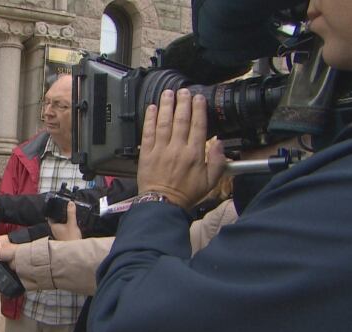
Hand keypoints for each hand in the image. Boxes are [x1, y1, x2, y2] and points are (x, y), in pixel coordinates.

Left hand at [49, 202, 81, 240]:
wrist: (75, 250)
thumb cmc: (71, 238)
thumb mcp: (72, 223)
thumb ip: (71, 213)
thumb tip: (70, 203)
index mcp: (54, 226)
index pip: (49, 217)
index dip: (51, 211)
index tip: (54, 206)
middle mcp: (55, 230)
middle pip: (55, 220)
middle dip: (58, 215)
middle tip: (63, 209)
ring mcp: (59, 234)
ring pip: (59, 225)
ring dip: (63, 220)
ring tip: (67, 215)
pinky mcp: (64, 237)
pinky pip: (63, 229)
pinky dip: (66, 225)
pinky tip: (71, 224)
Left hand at [137, 89, 225, 209]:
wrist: (162, 204)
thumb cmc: (186, 194)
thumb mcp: (210, 181)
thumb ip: (218, 162)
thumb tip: (220, 144)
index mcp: (195, 154)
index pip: (198, 126)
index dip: (198, 109)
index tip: (198, 98)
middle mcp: (178, 149)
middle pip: (181, 120)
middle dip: (183, 102)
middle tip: (183, 90)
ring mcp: (160, 150)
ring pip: (164, 122)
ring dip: (167, 105)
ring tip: (168, 93)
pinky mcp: (146, 153)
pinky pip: (148, 132)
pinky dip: (150, 119)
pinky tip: (152, 108)